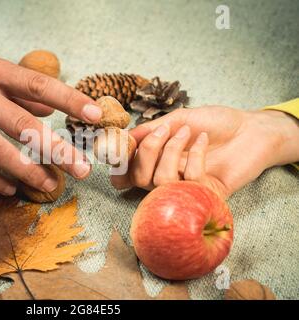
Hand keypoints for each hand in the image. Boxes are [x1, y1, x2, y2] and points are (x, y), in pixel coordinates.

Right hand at [0, 25, 102, 194]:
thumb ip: (13, 86)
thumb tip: (47, 108)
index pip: (37, 84)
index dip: (69, 100)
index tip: (95, 114)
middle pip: (23, 125)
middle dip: (55, 149)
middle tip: (80, 168)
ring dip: (27, 172)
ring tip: (49, 185)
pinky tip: (9, 189)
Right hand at [111, 106, 298, 197]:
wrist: (251, 129)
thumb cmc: (215, 122)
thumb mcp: (178, 119)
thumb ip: (150, 130)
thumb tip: (124, 137)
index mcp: (157, 160)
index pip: (128, 173)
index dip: (120, 163)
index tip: (122, 145)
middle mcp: (167, 176)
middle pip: (139, 179)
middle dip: (146, 152)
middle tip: (163, 131)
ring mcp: (185, 187)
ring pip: (160, 181)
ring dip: (171, 151)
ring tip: (187, 132)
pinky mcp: (205, 194)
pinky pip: (188, 181)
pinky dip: (194, 155)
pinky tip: (202, 140)